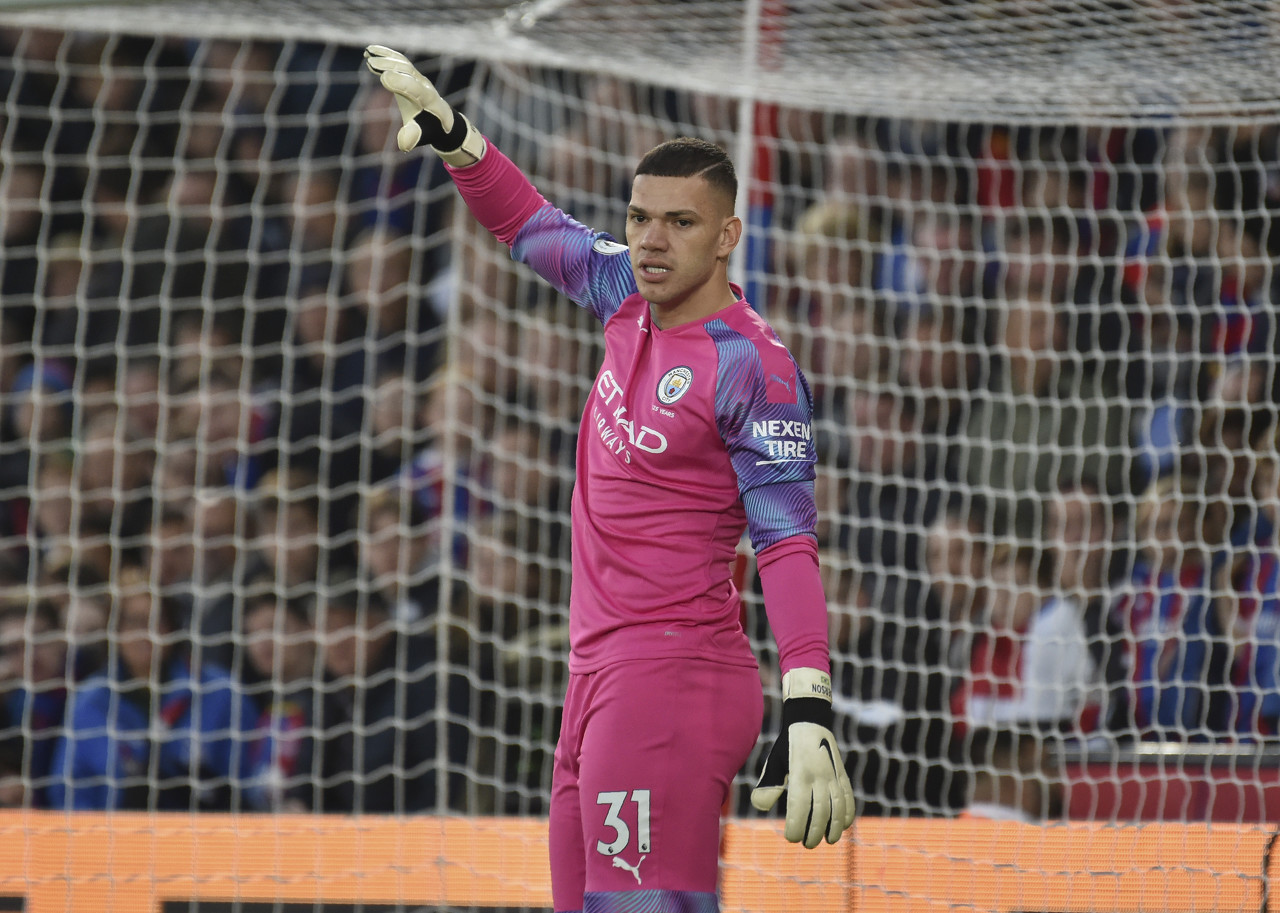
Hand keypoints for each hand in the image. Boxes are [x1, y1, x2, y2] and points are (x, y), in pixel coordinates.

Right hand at [363, 45, 484, 165]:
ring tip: (368, 53)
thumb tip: (403, 145)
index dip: (401, 83)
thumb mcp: (421, 135)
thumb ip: (412, 137)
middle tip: (371, 62)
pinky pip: (400, 61)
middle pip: (408, 72)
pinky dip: (386, 54)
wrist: (442, 120)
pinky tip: (370, 51)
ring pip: (403, 63)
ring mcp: (419, 78)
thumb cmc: (429, 129)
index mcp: (429, 101)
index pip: (415, 89)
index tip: (384, 78)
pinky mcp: (412, 74)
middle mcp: (425, 86)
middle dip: (391, 66)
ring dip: (386, 57)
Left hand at [751, 667, 855, 847]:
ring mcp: (833, 776)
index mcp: (799, 775)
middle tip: (806, 844)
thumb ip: (768, 786)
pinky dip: (847, 814)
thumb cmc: (787, 746)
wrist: (809, 721)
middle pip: (820, 813)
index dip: (797, 827)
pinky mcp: (842, 775)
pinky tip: (842, 826)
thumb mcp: (774, 763)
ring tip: (827, 841)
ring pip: (838, 808)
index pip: (800, 809)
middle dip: (814, 832)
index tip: (791, 837)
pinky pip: (848, 797)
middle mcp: (819, 777)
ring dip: (833, 828)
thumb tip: (760, 807)